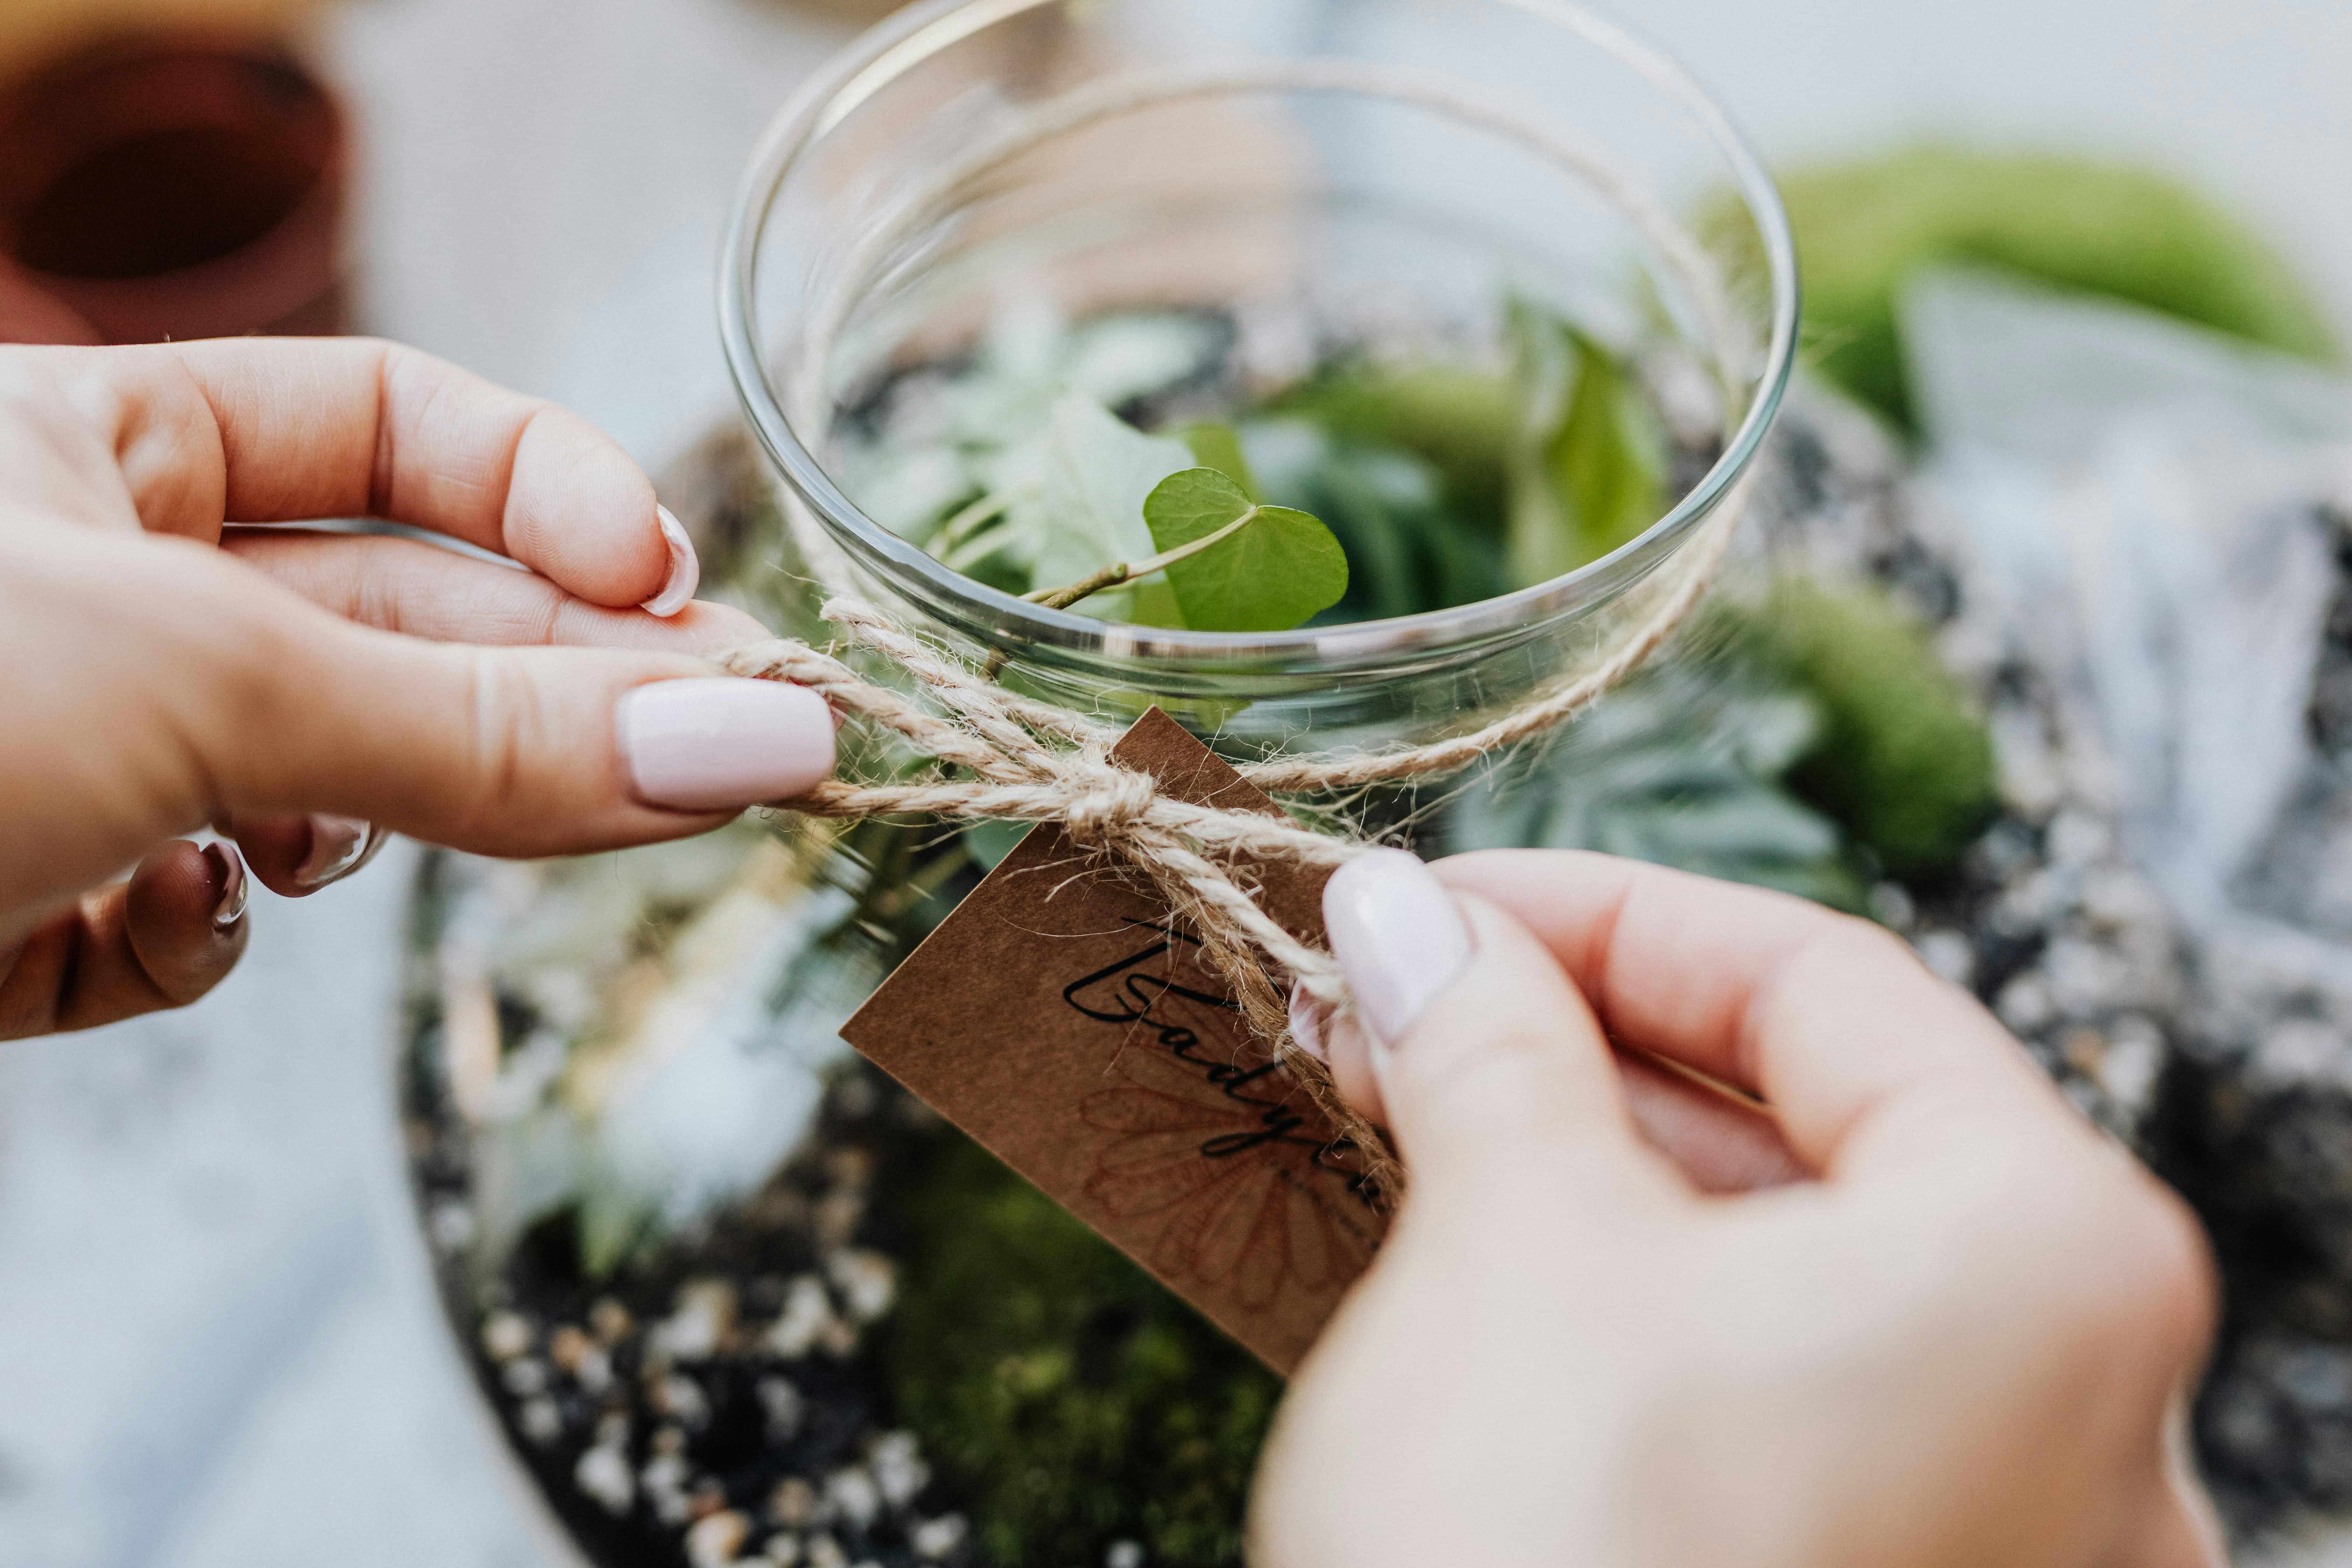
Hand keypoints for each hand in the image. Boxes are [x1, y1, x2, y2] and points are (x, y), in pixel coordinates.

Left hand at [0, 338, 832, 1039]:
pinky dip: (193, 940)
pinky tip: (159, 917)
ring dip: (348, 833)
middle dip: (542, 695)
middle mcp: (97, 586)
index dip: (549, 492)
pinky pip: (192, 919)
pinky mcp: (38, 899)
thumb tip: (754, 741)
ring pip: (314, 789)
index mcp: (92, 446)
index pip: (394, 427)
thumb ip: (479, 727)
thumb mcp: (201, 680)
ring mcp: (72, 751)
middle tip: (725, 748)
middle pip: (395, 629)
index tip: (666, 585)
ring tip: (323, 852)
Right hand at [1256, 849, 2222, 1567]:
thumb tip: (1408, 922)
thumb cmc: (1541, 1553)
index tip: (1434, 905)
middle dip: (1575, 1044)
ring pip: (1782, 1267)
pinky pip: (1769, 1393)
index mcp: (2051, 1256)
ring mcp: (1993, 1526)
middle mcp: (2082, 1399)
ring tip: (1398, 1102)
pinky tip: (1478, 1247)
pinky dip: (1624, 1303)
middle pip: (1813, 1127)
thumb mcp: (1507, 1245)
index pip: (1824, 983)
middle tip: (1387, 1000)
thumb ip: (1481, 1047)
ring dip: (1583, 1168)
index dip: (1601, 914)